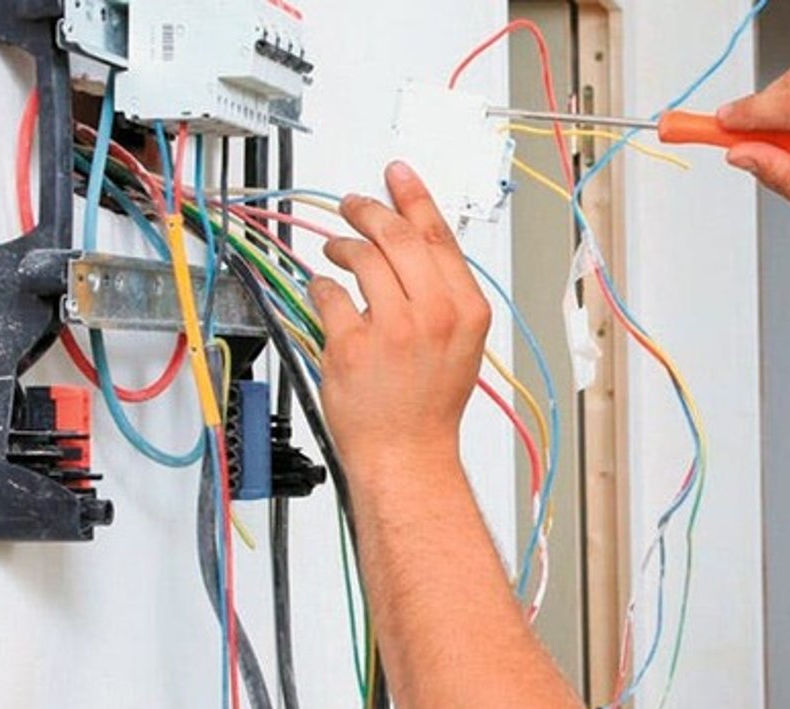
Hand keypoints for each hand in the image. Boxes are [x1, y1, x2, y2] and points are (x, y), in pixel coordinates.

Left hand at [310, 163, 491, 476]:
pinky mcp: (353, 345)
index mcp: (466, 310)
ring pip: (361, 258)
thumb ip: (443, 293)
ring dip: (342, 247)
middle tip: (354, 206)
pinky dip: (322, 287)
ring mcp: (393, 329)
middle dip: (370, 212)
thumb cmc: (430, 405)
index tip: (397, 174)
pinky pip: (329, 294)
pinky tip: (324, 292)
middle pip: (397, 237)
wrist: (407, 453)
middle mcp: (434, 315)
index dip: (414, 197)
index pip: (438, 236)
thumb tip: (412, 243)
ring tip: (337, 251)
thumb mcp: (461, 342)